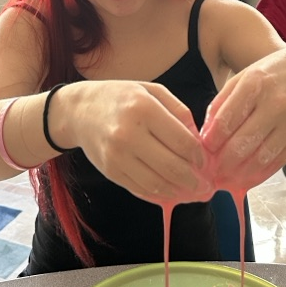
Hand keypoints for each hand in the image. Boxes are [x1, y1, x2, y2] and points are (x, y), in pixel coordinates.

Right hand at [67, 81, 212, 203]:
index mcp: (143, 109)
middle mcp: (128, 134)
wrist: (79, 111)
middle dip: (194, 181)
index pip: (182, 141)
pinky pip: (140, 190)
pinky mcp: (110, 171)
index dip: (199, 156)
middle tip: (206, 187)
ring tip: (192, 193)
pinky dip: (159, 195)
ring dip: (179, 192)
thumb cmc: (121, 98)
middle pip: (172, 167)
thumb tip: (199, 140)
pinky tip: (171, 193)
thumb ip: (179, 111)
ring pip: (157, 184)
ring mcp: (117, 156)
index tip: (205, 162)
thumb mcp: (151, 91)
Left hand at [200, 48, 285, 192]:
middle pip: (242, 143)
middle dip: (223, 163)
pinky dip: (260, 174)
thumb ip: (222, 104)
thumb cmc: (274, 75)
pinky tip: (248, 177)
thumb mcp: (243, 77)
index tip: (203, 151)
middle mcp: (276, 103)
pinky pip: (278, 162)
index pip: (226, 120)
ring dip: (240, 173)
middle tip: (212, 171)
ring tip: (227, 178)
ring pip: (260, 157)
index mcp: (255, 84)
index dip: (211, 141)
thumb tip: (206, 134)